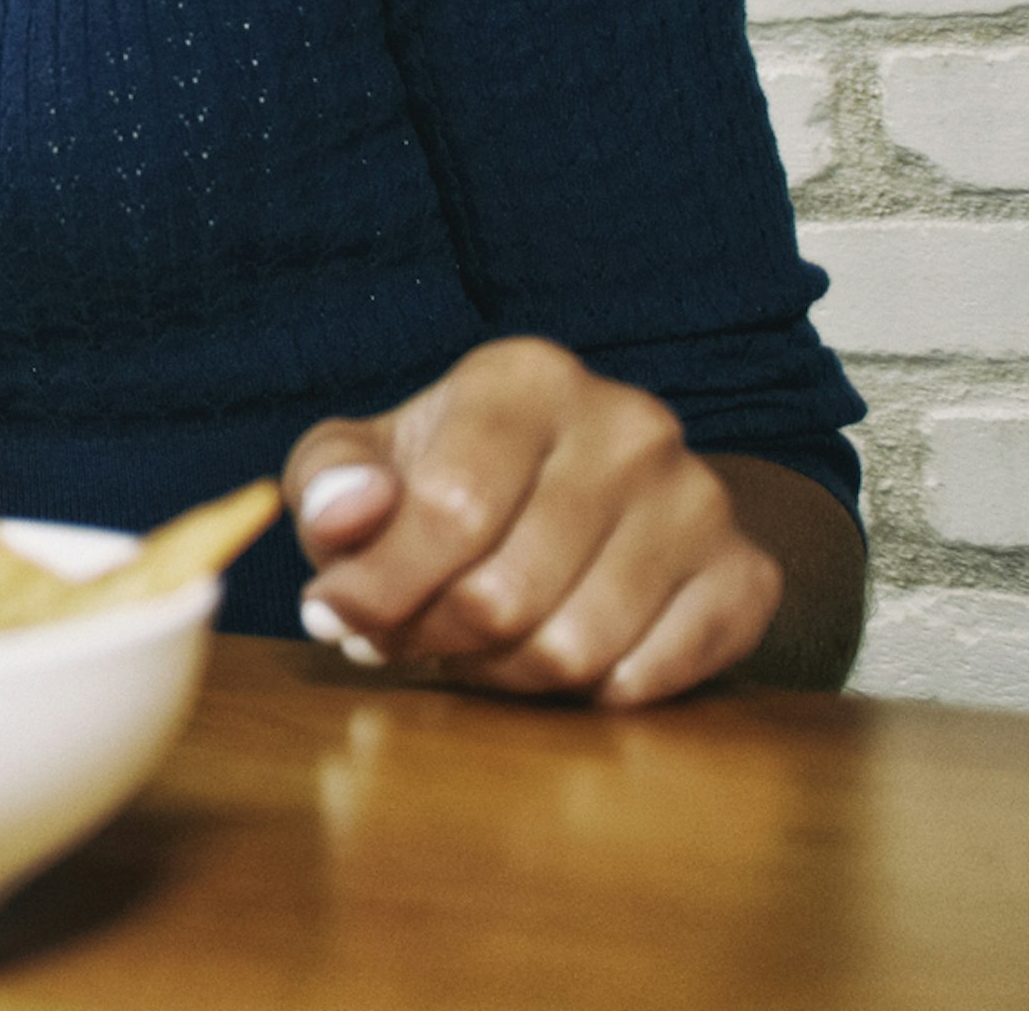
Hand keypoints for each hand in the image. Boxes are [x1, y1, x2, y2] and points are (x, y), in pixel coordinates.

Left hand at [288, 335, 783, 706]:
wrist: (592, 493)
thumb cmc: (451, 475)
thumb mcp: (366, 459)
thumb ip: (330, 480)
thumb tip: (344, 515)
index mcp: (527, 380)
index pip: (449, 509)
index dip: (378, 586)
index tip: (334, 615)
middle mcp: (628, 426)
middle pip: (504, 592)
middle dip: (430, 637)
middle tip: (399, 640)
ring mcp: (699, 500)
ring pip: (574, 648)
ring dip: (497, 674)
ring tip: (464, 647)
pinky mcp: (745, 575)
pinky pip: (648, 680)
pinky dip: (580, 693)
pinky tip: (545, 657)